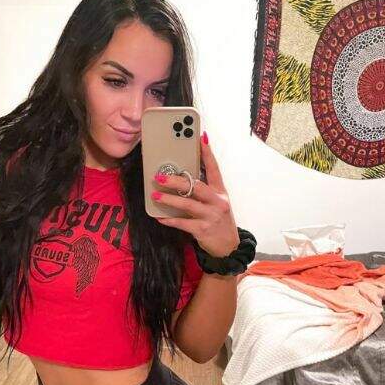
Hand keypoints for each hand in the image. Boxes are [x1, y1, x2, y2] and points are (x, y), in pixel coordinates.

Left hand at [150, 131, 239, 256]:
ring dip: (169, 199)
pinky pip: (183, 223)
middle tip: (160, 176)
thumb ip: (204, 191)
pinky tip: (160, 217)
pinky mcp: (203, 230)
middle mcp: (218, 202)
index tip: (200, 138)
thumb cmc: (218, 221)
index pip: (215, 169)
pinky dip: (170, 220)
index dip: (207, 153)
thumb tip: (183, 179)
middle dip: (177, 180)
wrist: (228, 247)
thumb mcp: (217, 203)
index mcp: (221, 192)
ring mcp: (211, 216)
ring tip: (155, 195)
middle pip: (196, 186)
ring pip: (188, 204)